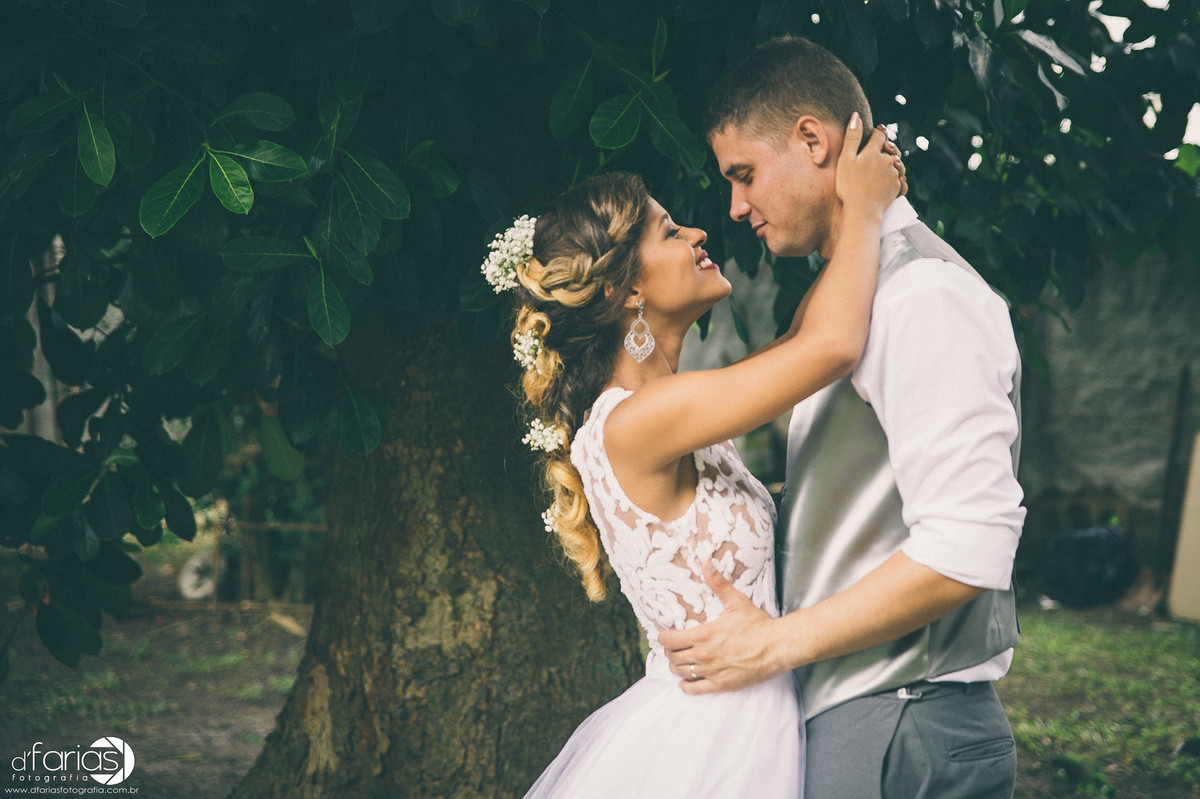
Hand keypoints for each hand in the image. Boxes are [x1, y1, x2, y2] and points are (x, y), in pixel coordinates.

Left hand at [658, 562, 785, 694]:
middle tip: (673, 646)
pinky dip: (686, 685)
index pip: (669, 640)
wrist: (777, 647)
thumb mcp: (736, 601)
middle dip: (669, 651)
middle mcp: (704, 655)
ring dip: (676, 666)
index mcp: (704, 635)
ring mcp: (712, 671)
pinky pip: (694, 688)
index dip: (663, 637)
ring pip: (680, 672)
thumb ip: (718, 583)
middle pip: (672, 657)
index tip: (665, 634)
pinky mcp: (721, 684)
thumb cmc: (758, 624)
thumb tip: (705, 562)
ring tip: (680, 660)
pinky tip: (685, 680)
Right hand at [836, 113, 902, 214]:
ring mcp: (894, 174)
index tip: (876, 130)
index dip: (877, 131)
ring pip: (896, 163)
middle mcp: (888, 160)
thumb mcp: (846, 160)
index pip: (879, 135)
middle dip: (887, 146)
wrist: (862, 211)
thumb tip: (856, 116)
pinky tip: (891, 179)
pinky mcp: (897, 188)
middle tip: (883, 147)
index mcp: (874, 152)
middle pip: (890, 149)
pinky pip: (899, 178)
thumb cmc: (850, 185)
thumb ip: (852, 137)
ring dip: (893, 161)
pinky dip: (896, 176)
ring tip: (887, 163)